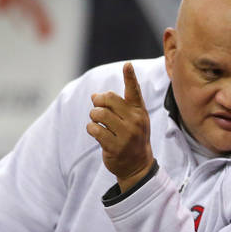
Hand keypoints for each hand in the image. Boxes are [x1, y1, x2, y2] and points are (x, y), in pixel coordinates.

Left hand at [87, 62, 153, 191]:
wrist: (138, 166)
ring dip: (93, 117)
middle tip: (98, 109)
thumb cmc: (132, 138)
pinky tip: (97, 134)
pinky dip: (91, 129)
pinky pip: (94, 129)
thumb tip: (94, 95)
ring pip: (99, 114)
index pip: (134, 91)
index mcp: (139, 112)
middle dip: (98, 102)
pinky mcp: (115, 146)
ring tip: (98, 123)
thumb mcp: (131, 120)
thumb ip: (116, 106)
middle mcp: (135, 121)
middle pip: (108, 99)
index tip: (127, 65)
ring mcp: (126, 134)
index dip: (130, 77)